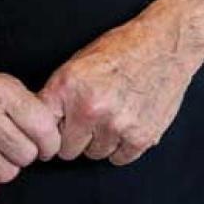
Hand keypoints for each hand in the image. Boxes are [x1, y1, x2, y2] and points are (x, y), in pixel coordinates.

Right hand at [0, 65, 61, 198]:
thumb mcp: (4, 87)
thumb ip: (31, 109)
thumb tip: (56, 141)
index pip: (43, 129)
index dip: (49, 142)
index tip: (44, 144)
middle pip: (26, 156)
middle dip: (23, 154)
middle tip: (9, 145)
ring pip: (6, 175)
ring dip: (2, 168)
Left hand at [39, 22, 198, 166]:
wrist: (164, 44)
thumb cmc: (121, 49)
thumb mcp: (78, 62)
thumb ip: (58, 94)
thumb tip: (38, 124)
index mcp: (68, 87)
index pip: (43, 130)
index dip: (49, 130)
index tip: (55, 131)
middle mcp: (90, 108)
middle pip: (67, 150)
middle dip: (76, 137)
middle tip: (90, 119)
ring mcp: (116, 125)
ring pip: (94, 154)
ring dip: (100, 141)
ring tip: (113, 114)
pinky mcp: (141, 137)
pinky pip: (119, 159)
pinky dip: (122, 146)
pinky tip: (127, 122)